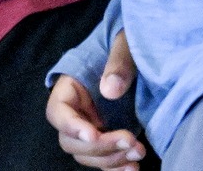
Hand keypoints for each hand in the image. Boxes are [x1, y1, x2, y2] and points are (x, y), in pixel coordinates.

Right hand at [45, 32, 144, 167]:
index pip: (57, 111)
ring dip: (111, 159)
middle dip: (100, 146)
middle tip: (129, 140)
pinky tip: (133, 167)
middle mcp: (75, 112)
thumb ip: (118, 63)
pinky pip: (103, 161)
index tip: (93, 133)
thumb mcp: (125, 45)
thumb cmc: (128, 45)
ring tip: (138, 152)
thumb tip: (110, 89)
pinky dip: (116, 168)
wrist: (144, 56)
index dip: (71, 126)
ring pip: (86, 154)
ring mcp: (89, 128)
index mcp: (70, 87)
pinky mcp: (105, 139)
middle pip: (70, 141)